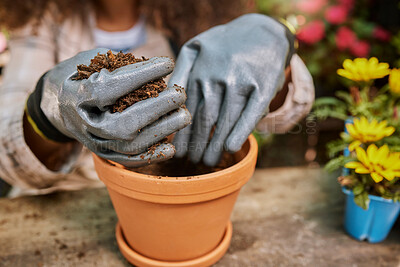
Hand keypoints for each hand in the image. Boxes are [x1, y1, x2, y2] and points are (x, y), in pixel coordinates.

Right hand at [27, 48, 190, 166]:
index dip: (141, 75)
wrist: (57, 105)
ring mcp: (93, 143)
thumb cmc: (80, 76)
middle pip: (123, 124)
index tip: (168, 64)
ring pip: (129, 146)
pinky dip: (151, 156)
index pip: (109, 88)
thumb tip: (159, 70)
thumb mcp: (91, 61)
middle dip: (157, 109)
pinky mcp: (102, 154)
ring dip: (162, 131)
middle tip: (180, 94)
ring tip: (184, 115)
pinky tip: (171, 147)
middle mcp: (83, 124)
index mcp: (75, 96)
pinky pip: (128, 160)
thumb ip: (120, 65)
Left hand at [169, 14, 290, 165]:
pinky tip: (232, 148)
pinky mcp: (263, 84)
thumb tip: (164, 98)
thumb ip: (180, 72)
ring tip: (210, 161)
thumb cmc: (224, 45)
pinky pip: (251, 113)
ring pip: (225, 119)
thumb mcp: (195, 49)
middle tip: (194, 162)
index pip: (188, 109)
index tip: (178, 152)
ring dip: (216, 145)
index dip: (182, 134)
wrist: (263, 31)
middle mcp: (218, 76)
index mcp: (200, 71)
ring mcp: (241, 80)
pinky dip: (241, 132)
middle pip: (205, 118)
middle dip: (197, 144)